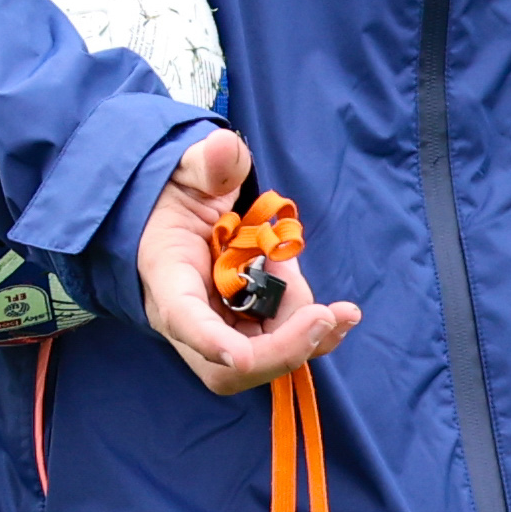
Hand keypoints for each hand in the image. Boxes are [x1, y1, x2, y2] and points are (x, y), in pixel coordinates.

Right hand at [133, 125, 361, 392]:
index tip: (237, 356)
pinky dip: (313, 335)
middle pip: (226, 362)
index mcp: (167, 272)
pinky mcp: (247, 328)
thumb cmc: (180, 194)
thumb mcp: (191, 169)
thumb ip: (208, 162)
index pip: (180, 315)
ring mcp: (220, 327)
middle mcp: (188, 315)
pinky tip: (343, 315)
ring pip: (259, 357)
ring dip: (304, 336)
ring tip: (334, 301)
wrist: (181, 214)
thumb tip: (222, 150)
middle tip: (324, 316)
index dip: (207, 340)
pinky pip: (280, 346)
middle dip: (279, 348)